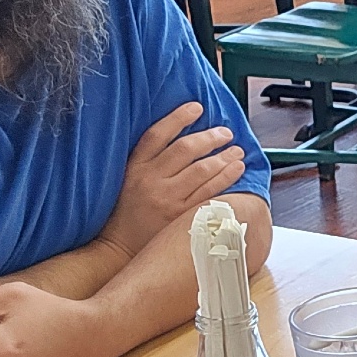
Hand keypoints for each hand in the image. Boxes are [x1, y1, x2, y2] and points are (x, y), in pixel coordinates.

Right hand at [98, 101, 246, 259]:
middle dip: (210, 137)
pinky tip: (237, 169)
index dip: (179, 117)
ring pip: (202, 170)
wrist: (119, 248)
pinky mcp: (181, 217)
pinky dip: (226, 178)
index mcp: (135, 168)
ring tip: (237, 150)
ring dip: (224, 157)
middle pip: (186, 149)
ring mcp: (167, 199)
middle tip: (225, 132)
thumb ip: (150, 160)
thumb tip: (183, 137)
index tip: (197, 108)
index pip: (158, 134)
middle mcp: (151, 181)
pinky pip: (210, 192)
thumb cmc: (127, 212)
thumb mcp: (129, 179)